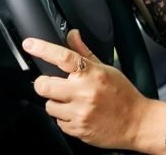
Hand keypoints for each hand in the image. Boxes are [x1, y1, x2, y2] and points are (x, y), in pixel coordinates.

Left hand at [22, 29, 165, 152]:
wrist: (135, 122)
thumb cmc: (123, 94)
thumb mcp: (107, 69)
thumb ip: (85, 52)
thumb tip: (72, 35)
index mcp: (93, 73)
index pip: (64, 57)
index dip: (43, 49)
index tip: (29, 44)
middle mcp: (85, 92)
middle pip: (44, 85)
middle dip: (43, 84)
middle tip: (51, 83)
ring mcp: (79, 112)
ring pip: (49, 105)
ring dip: (56, 103)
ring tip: (73, 102)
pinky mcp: (76, 129)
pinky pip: (58, 122)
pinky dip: (64, 118)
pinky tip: (79, 114)